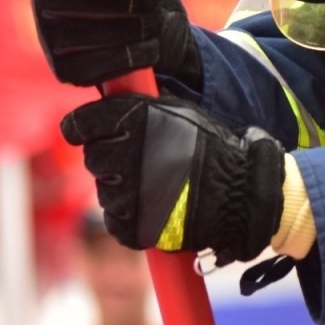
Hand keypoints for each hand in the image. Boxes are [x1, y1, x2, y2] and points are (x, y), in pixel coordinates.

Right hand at [32, 0, 199, 88]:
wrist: (155, 32)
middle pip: (73, 1)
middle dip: (126, 1)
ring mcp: (50, 39)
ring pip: (91, 35)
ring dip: (139, 27)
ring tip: (154, 19)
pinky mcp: (68, 72)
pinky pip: (102, 66)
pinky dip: (138, 54)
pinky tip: (147, 45)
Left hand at [61, 94, 284, 263]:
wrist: (245, 193)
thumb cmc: (216, 150)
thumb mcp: (181, 114)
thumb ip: (141, 108)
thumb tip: (112, 97)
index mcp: (133, 121)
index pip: (79, 126)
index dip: (86, 130)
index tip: (93, 134)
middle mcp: (124, 156)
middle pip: (94, 159)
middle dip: (113, 160)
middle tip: (145, 163)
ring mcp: (127, 194)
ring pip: (106, 192)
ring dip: (125, 190)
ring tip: (159, 187)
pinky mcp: (134, 227)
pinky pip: (117, 221)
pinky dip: (131, 218)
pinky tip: (156, 209)